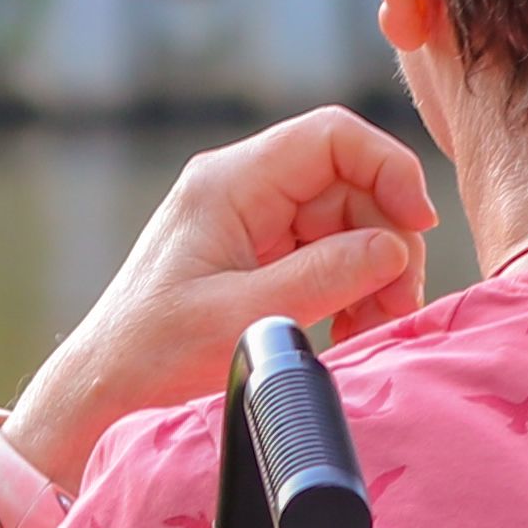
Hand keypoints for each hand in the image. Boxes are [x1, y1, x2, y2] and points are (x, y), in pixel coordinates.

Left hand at [8, 109, 436, 485]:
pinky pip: (325, 258)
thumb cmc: (157, 355)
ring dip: (373, 275)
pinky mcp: (258, 259)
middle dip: (385, 241)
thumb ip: (325, 277)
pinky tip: (349, 331)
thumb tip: (394, 248)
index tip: (420, 224)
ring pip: (344, 225)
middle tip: (399, 305)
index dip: (388, 169)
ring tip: (372, 329)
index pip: (331, 138)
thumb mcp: (247, 318)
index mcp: (230, 183)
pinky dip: (350, 292)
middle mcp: (243, 190)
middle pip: (348, 185)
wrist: (106, 389)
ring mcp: (251, 224)